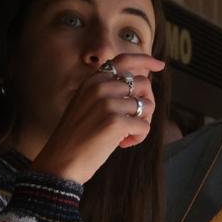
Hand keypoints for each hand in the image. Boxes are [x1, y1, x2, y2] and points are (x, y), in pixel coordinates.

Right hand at [33, 52, 165, 184]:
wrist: (61, 160)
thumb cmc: (77, 136)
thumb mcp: (87, 104)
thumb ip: (109, 91)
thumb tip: (143, 84)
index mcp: (93, 80)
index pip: (124, 61)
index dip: (145, 60)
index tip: (160, 65)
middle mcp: (100, 86)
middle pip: (143, 84)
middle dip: (146, 103)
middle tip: (136, 121)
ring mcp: (108, 103)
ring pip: (147, 105)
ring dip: (143, 122)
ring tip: (126, 134)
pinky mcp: (116, 122)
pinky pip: (145, 126)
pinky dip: (139, 137)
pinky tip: (124, 144)